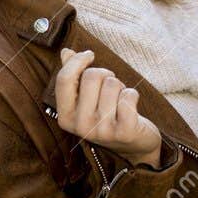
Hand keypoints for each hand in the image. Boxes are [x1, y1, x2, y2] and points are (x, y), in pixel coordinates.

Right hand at [53, 48, 161, 167]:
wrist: (132, 145)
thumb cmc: (107, 115)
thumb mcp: (86, 99)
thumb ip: (74, 76)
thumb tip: (66, 52)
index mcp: (65, 117)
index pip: (64, 79)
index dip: (77, 61)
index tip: (89, 55)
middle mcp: (80, 126)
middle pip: (91, 76)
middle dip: (105, 75)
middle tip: (110, 88)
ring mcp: (102, 131)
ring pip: (112, 84)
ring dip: (120, 87)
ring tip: (119, 100)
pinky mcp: (124, 132)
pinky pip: (129, 96)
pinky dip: (132, 95)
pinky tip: (131, 107)